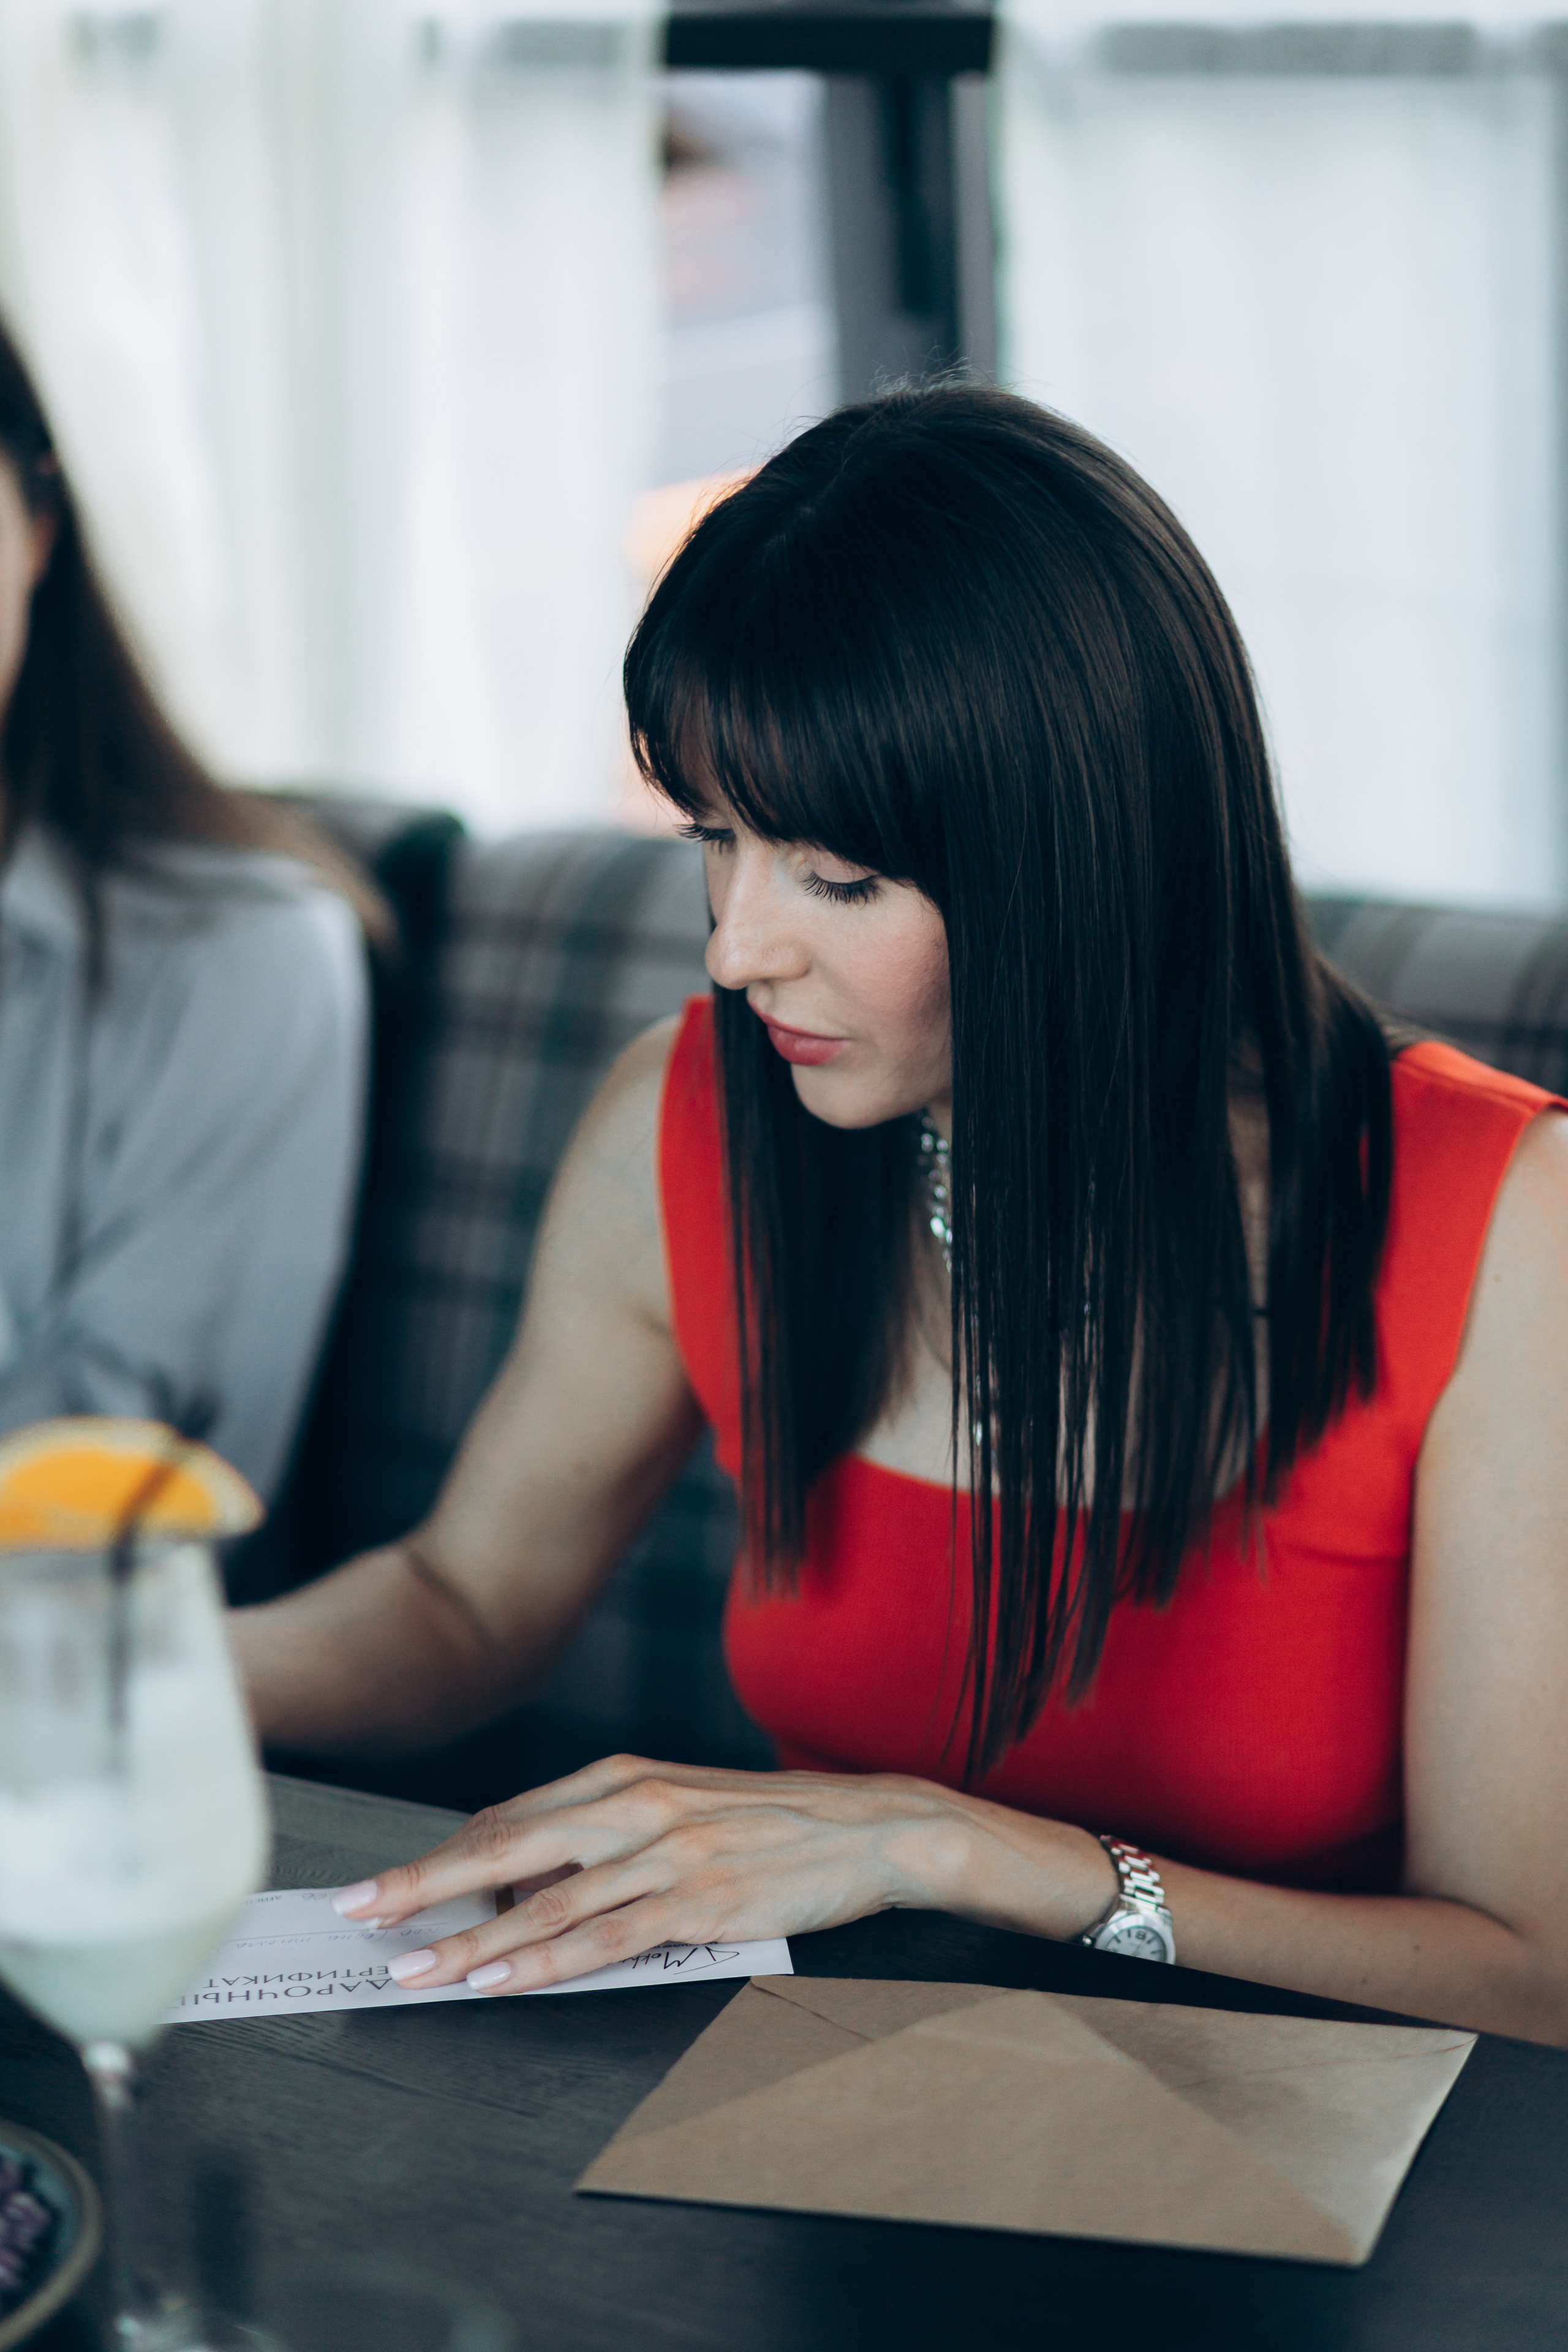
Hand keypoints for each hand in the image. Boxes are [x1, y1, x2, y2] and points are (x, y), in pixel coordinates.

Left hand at [330, 1754, 982, 1992]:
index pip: (508, 1820)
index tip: (384, 1884)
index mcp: (624, 1777)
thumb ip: (607, 1838)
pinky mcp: (699, 1900)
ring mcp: (666, 1853)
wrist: (872, 1824)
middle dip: (424, 1885)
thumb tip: (529, 1888)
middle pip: (505, 1849)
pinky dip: (545, 1960)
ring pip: (545, 1902)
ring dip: (471, 1941)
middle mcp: (634, 1806)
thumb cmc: (774, 1822)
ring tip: (415, 1970)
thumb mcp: (681, 1807)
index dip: (439, 1856)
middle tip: (361, 1913)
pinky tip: (502, 1978)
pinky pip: (605, 1938)